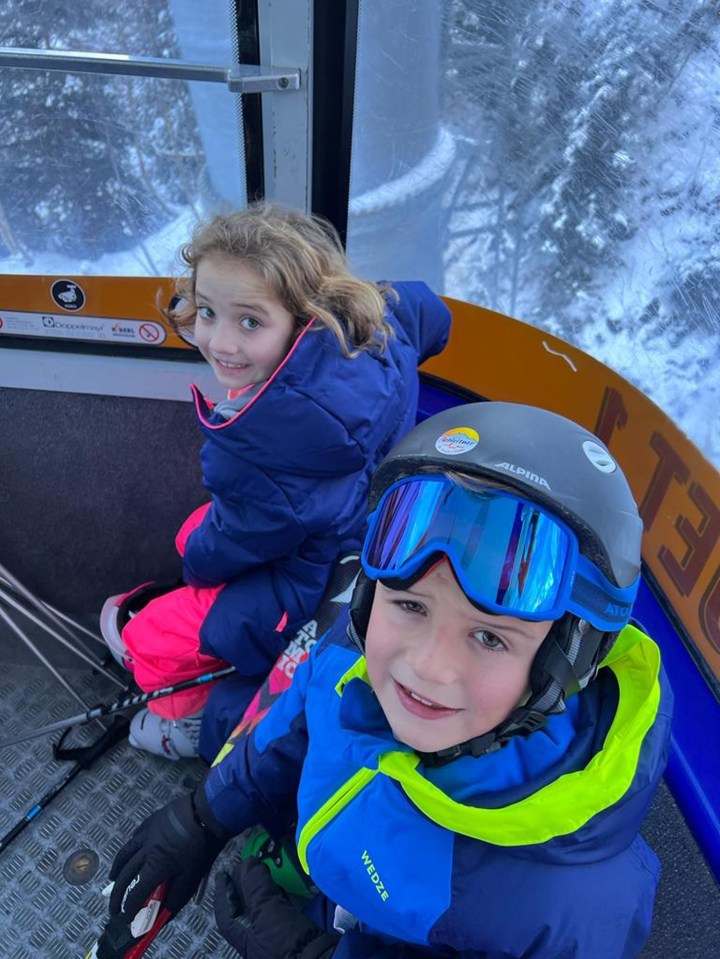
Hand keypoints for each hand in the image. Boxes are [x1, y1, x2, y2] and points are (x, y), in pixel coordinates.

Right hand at [105, 789, 228, 932]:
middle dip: (117, 895)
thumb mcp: (192, 876)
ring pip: (125, 853)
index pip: (137, 892)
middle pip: (125, 875)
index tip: (125, 917)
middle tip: (113, 908)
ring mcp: (146, 833)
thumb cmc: (203, 847)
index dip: (130, 908)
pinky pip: (134, 837)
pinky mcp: (151, 821)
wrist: (208, 812)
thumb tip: (164, 916)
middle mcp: (145, 851)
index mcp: (155, 866)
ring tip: (112, 879)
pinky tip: (128, 853)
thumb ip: (176, 897)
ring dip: (117, 869)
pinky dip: (128, 849)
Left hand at [214, 858, 339, 958]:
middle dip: (246, 891)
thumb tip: (248, 863)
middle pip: (246, 914)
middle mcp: (257, 945)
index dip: (222, 894)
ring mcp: (275, 942)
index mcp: (244, 943)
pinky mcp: (293, 939)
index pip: (225, 916)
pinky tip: (285, 890)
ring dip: (264, 894)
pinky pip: (280, 916)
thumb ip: (255, 886)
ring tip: (268, 875)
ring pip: (264, 914)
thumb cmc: (286, 939)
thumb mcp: (267, 910)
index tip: (223, 874)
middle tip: (249, 871)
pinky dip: (279, 901)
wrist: (320, 958)